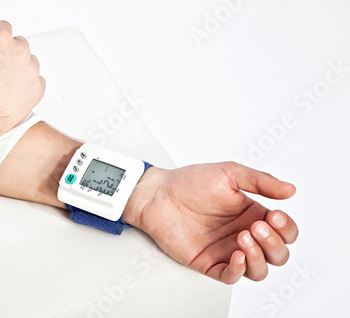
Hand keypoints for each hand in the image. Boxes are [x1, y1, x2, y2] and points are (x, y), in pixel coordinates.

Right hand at [0, 21, 44, 183]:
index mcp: (0, 39)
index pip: (2, 26)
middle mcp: (19, 52)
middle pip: (18, 43)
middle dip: (8, 51)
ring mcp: (31, 70)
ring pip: (29, 61)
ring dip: (19, 67)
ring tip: (2, 82)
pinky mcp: (38, 88)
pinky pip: (36, 80)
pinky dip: (27, 84)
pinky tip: (12, 92)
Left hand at [124, 162, 297, 283]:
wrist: (158, 195)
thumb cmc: (189, 182)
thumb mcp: (229, 173)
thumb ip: (260, 182)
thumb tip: (291, 190)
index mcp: (252, 214)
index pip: (285, 232)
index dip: (287, 229)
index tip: (275, 216)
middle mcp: (243, 233)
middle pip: (278, 254)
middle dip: (274, 243)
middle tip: (256, 227)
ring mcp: (226, 250)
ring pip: (260, 270)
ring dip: (260, 258)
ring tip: (243, 238)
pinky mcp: (209, 262)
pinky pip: (232, 276)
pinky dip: (239, 270)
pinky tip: (237, 254)